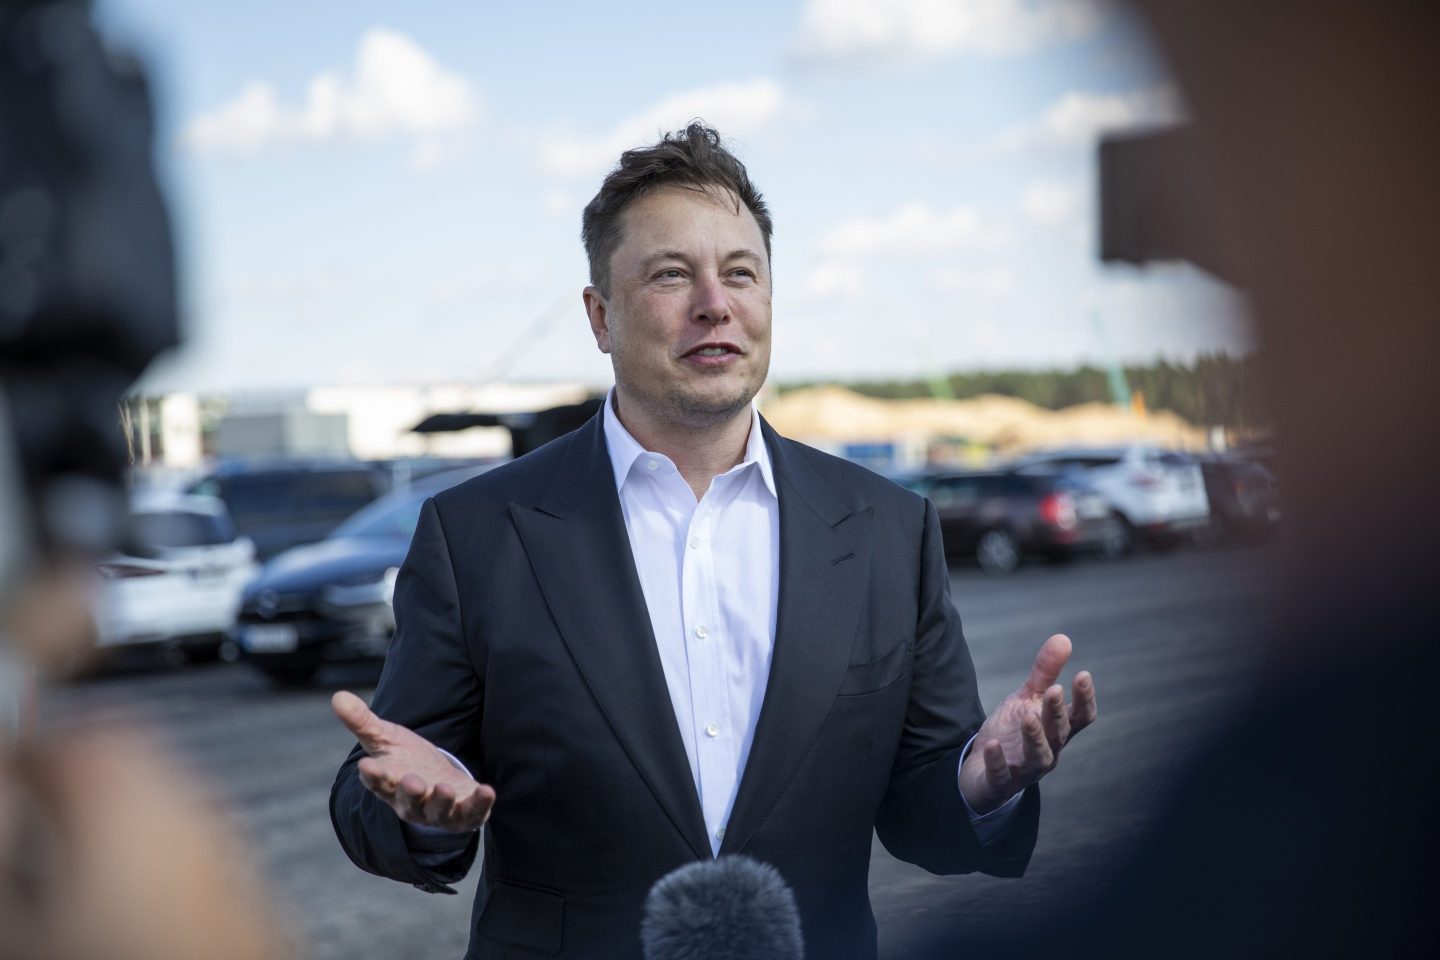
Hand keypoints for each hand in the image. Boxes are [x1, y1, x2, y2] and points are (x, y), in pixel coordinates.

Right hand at [331, 690, 494, 832]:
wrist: (438, 785)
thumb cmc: (407, 762)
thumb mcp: (386, 738)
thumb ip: (363, 722)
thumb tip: (337, 696)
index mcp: (390, 783)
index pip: (378, 781)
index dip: (373, 775)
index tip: (367, 766)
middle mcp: (412, 802)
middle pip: (408, 802)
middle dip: (410, 793)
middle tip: (410, 781)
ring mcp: (438, 811)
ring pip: (437, 811)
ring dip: (441, 801)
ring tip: (443, 788)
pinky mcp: (464, 813)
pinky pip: (471, 813)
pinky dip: (479, 805)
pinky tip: (487, 790)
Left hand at [958, 634, 1095, 813]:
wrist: (984, 771)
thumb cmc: (1014, 732)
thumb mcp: (1027, 699)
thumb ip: (1045, 673)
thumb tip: (1063, 638)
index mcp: (1057, 731)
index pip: (1080, 717)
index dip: (1084, 699)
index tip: (1083, 674)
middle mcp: (1048, 751)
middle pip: (1059, 734)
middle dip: (1057, 712)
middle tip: (1054, 690)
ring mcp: (1026, 769)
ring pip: (1039, 758)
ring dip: (1035, 738)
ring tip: (1027, 716)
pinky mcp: (1001, 782)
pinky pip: (1001, 775)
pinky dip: (998, 761)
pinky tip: (991, 744)